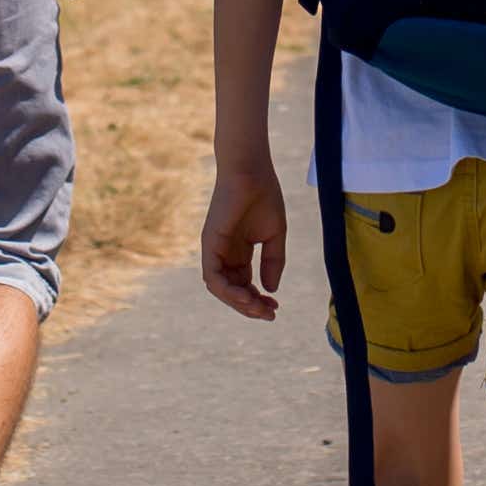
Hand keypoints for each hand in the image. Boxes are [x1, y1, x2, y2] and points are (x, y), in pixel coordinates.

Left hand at [200, 155, 289, 318]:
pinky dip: (227, 291)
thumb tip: (270, 289)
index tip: (276, 306)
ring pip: (220, 289)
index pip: (244, 285)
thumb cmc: (264, 196)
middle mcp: (224, 254)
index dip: (258, 299)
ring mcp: (215, 250)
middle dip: (250, 306)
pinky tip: (247, 296)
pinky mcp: (209, 244)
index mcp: (238, 252)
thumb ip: (273, 263)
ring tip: (258, 308)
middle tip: (270, 314)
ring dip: (239, 303)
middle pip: (233, 290)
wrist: (252, 172)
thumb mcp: (274, 236)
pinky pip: (213, 276)